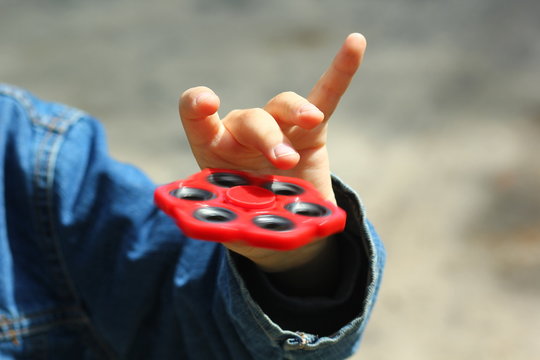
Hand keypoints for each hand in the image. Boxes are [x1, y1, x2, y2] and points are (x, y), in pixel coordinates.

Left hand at [178, 33, 365, 272]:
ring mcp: (278, 127)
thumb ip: (239, 225)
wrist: (284, 226)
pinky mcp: (310, 131)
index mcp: (215, 152)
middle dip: (266, 137)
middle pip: (249, 118)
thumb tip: (240, 226)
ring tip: (311, 122)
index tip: (209, 102)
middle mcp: (243, 133)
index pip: (197, 118)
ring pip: (282, 104)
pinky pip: (326, 96)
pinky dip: (341, 72)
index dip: (198, 106)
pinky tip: (355, 44)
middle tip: (283, 162)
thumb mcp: (240, 230)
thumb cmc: (253, 222)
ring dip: (296, 112)